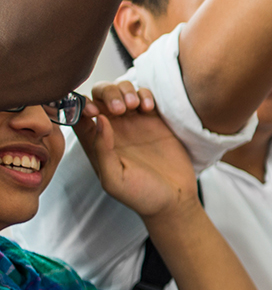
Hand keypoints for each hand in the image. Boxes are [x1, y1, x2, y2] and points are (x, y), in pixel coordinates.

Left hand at [74, 82, 197, 219]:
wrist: (174, 199)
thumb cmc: (140, 195)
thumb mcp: (113, 178)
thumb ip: (102, 150)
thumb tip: (98, 118)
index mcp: (95, 142)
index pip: (79, 113)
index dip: (83, 105)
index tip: (95, 111)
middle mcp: (111, 129)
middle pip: (99, 95)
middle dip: (108, 94)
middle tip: (121, 109)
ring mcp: (134, 122)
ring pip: (121, 90)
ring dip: (126, 91)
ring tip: (137, 107)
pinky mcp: (155, 120)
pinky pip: (145, 96)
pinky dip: (146, 95)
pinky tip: (149, 108)